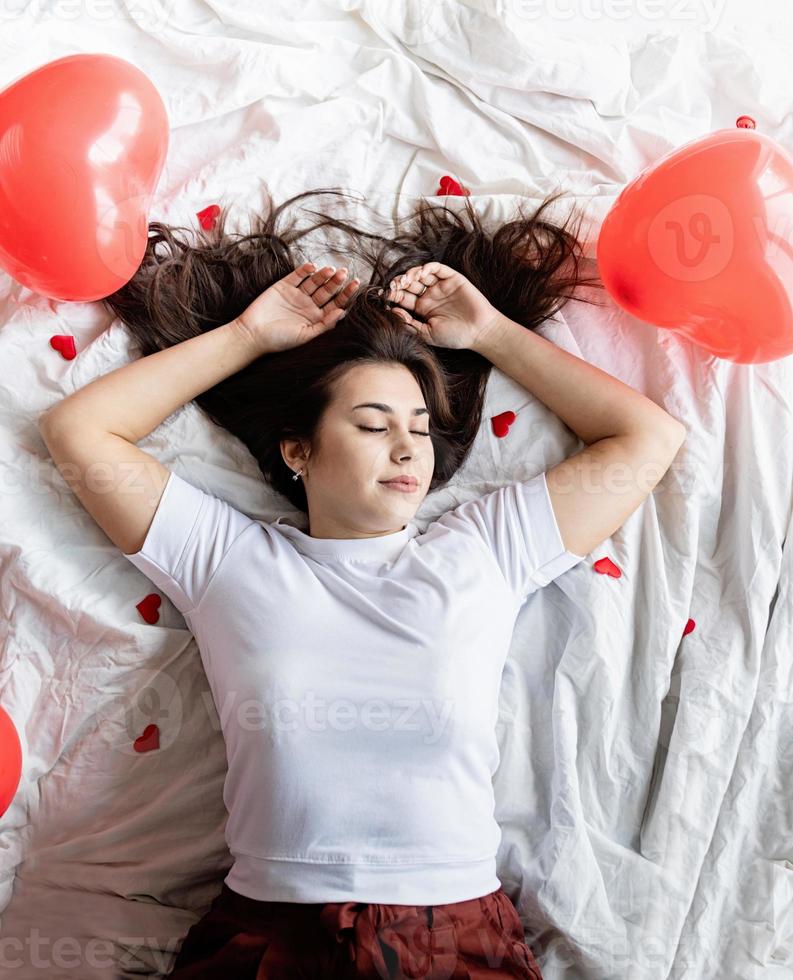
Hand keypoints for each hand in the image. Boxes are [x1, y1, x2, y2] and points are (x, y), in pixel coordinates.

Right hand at [233, 262, 358, 353]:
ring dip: (323, 275)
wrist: (253, 334)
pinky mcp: (283, 286)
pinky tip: (313, 267)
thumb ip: (325, 325)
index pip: (336, 304)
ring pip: (314, 282)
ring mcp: (297, 295)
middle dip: (336, 282)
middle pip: (327, 291)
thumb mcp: (305, 336)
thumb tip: (343, 312)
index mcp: (317, 318)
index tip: (356, 284)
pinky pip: (297, 275)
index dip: (346, 294)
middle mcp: (309, 306)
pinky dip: (305, 270)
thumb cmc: (280, 340)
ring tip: (330, 270)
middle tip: (344, 273)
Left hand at [383, 262, 501, 350]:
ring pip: (420, 274)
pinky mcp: (452, 278)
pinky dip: (427, 268)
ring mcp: (440, 286)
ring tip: (405, 281)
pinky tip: (420, 273)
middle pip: (409, 284)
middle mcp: (429, 295)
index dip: (393, 295)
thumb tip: (393, 312)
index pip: (403, 298)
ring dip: (410, 274)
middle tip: (392, 287)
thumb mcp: (428, 335)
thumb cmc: (455, 336)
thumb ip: (410, 325)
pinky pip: (437, 269)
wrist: (479, 332)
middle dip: (399, 283)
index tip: (385, 297)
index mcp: (422, 308)